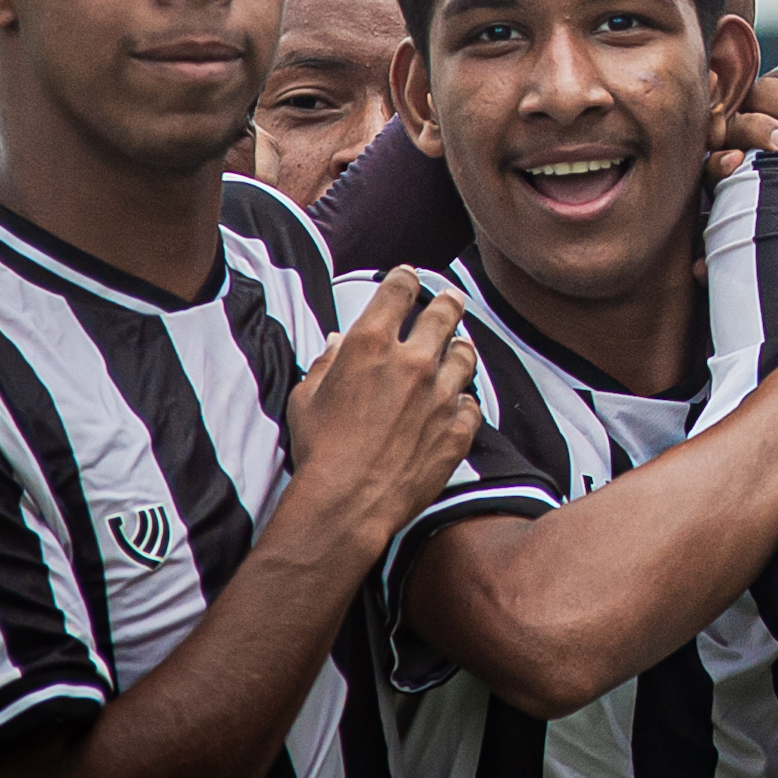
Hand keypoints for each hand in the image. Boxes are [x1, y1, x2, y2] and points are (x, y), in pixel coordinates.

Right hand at [284, 268, 482, 550]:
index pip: (398, 290)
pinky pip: (471, 403)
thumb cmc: (319, 451)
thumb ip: (326, 363)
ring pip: (465, 354)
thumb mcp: (306, 397)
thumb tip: (338, 343)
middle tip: (449, 298)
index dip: (404, 278)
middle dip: (446, 301)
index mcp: (371, 344)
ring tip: (459, 347)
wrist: (348, 502)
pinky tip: (456, 403)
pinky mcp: (458, 428)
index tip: (407, 276)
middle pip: (443, 313)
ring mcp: (442, 394)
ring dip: (460, 348)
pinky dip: (464, 401)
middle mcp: (414, 361)